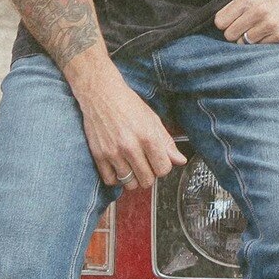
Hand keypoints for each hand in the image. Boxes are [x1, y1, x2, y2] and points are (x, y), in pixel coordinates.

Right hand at [74, 72, 186, 190]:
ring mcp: (113, 153)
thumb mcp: (153, 120)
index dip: (163, 167)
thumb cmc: (128, 105)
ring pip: (130, 183)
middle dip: (150, 175)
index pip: (163, 169)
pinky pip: (111, 181)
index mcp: (148, 137)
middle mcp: (130, 147)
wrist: (101, 95)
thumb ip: (167, 142)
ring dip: (134, 178)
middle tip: (146, 164)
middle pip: (147, 180)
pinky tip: (120, 168)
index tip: (159, 161)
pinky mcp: (99, 156)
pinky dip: (117, 179)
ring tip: (133, 166)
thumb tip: (180, 160)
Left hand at [215, 0, 278, 46]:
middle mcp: (258, 11)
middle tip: (244, 28)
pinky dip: (261, 42)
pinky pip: (259, 46)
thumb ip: (234, 5)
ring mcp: (270, 24)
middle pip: (229, 35)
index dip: (224, 24)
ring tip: (257, 30)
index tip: (231, 23)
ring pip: (243, 43)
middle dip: (235, 33)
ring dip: (248, 39)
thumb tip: (219, 21)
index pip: (220, 22)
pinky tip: (268, 33)